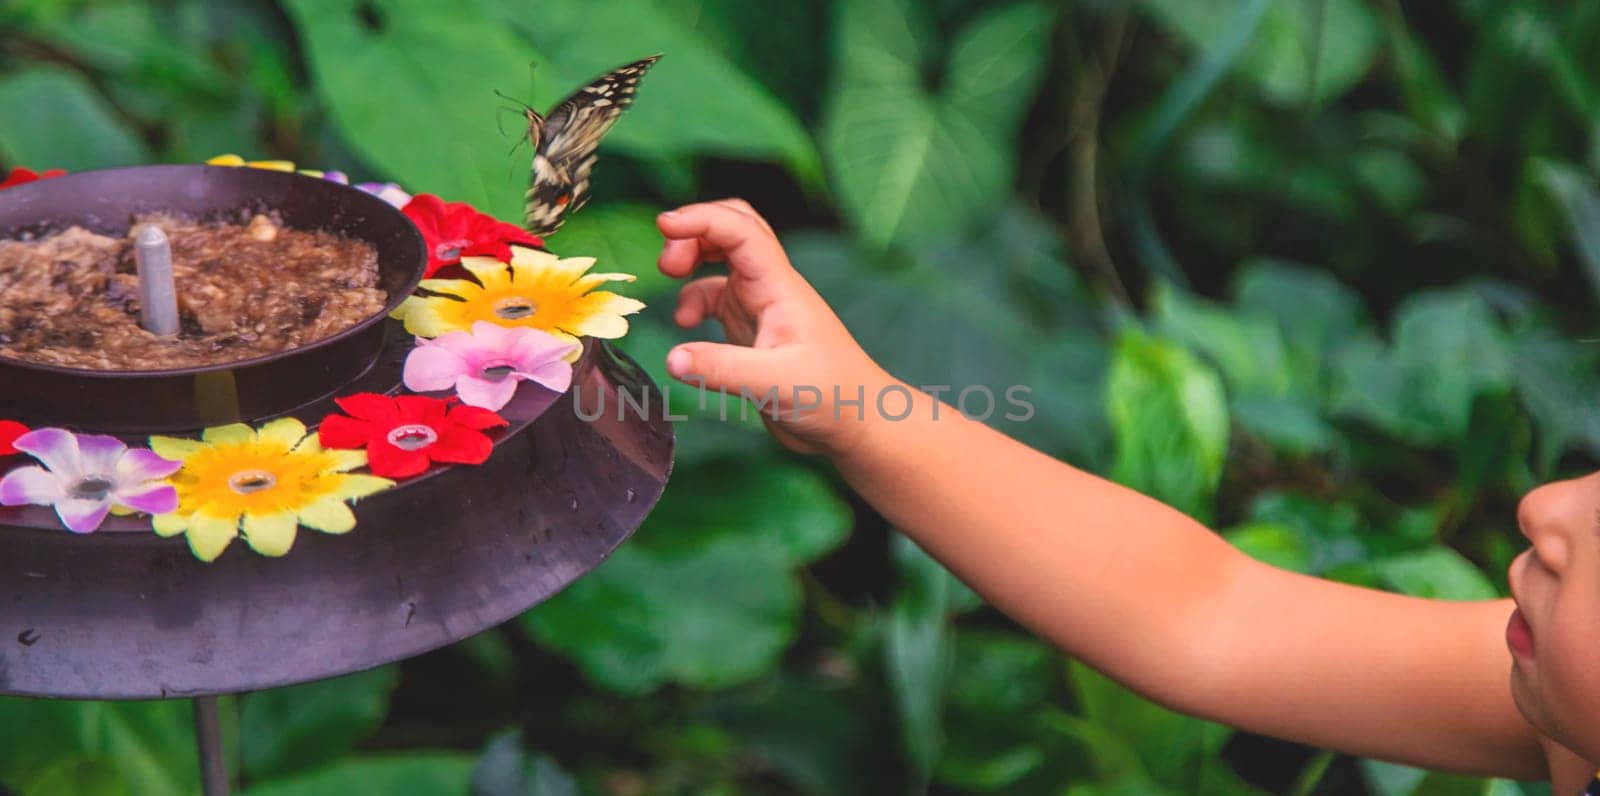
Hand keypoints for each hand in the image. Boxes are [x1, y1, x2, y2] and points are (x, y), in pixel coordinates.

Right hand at [656, 199, 888, 456]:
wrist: (854, 422)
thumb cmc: (833, 396)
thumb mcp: (775, 383)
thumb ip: (722, 370)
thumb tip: (672, 359)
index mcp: (779, 287)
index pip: (740, 231)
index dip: (702, 218)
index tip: (665, 226)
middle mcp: (769, 288)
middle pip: (731, 229)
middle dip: (695, 231)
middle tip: (667, 261)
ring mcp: (759, 306)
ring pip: (721, 260)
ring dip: (692, 257)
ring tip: (669, 276)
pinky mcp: (750, 331)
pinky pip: (714, 299)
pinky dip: (692, 301)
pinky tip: (685, 325)